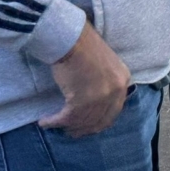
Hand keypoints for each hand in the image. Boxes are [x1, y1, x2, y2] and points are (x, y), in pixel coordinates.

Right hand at [39, 22, 132, 136]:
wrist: (71, 38)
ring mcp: (101, 96)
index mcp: (123, 81)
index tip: (87, 126)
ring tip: (55, 125)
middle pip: (99, 119)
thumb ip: (106, 84)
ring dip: (67, 125)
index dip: (99, 122)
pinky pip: (68, 118)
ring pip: (83, 120)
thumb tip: (94, 105)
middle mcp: (116, 90)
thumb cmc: (84, 47)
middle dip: (84, 128)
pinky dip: (55, 121)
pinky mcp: (82, 99)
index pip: (114, 111)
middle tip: (71, 132)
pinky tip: (46, 121)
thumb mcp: (105, 66)